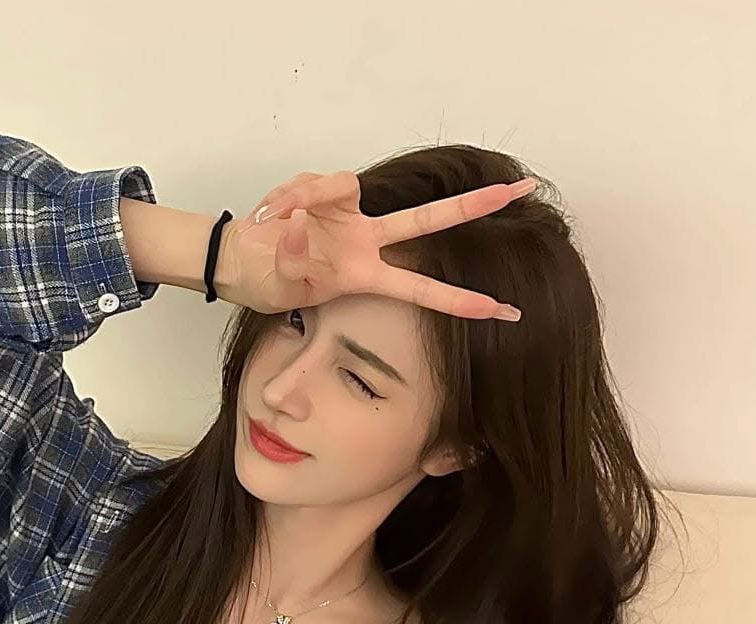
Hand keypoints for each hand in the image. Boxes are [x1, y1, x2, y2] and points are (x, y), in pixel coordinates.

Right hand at [215, 169, 534, 318]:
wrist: (237, 259)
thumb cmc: (265, 283)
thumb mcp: (281, 286)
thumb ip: (293, 258)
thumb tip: (300, 222)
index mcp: (364, 275)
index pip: (419, 288)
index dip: (458, 300)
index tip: (500, 309)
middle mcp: (365, 240)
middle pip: (425, 219)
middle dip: (471, 206)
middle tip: (518, 190)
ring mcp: (346, 214)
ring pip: (342, 186)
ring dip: (305, 197)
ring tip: (274, 216)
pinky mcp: (321, 191)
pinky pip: (311, 183)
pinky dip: (286, 197)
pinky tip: (270, 212)